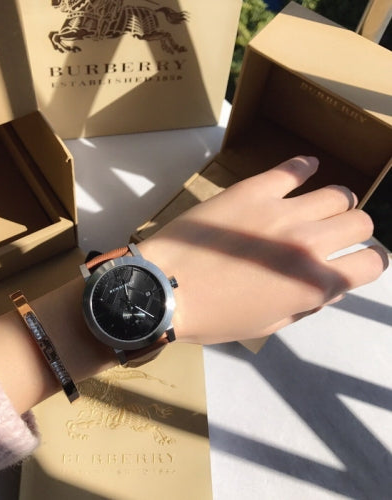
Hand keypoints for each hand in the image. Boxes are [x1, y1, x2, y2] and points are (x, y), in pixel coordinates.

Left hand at [138, 156, 387, 344]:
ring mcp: (283, 212)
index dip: (368, 263)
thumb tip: (328, 284)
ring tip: (321, 206)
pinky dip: (305, 166)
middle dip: (354, 230)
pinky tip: (306, 167)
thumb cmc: (214, 316)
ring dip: (336, 201)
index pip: (370, 264)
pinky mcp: (254, 190)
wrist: (166, 287)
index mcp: (314, 283)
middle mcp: (309, 243)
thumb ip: (306, 303)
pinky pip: (292, 169)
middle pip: (360, 222)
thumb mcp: (268, 325)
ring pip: (336, 194)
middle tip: (333, 234)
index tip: (356, 261)